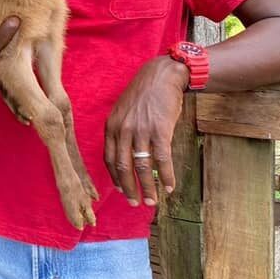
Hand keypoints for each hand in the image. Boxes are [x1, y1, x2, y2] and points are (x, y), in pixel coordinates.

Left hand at [104, 56, 186, 205]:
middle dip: (129, 189)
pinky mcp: (160, 130)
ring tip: (152, 201)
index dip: (115, 178)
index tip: (120, 190)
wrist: (162, 75)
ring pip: (142, 167)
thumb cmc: (143, 94)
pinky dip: (166, 176)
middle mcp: (123, 129)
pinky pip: (162, 160)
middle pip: (123, 167)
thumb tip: (123, 153)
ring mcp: (141, 130)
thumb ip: (120, 130)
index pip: (109, 158)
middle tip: (134, 203)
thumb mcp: (122, 110)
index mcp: (112, 126)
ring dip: (148, 188)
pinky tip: (170, 187)